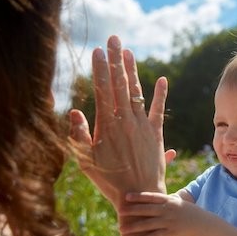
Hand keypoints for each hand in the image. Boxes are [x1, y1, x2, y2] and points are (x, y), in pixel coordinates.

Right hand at [69, 35, 172, 208]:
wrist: (138, 196)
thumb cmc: (109, 181)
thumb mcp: (86, 161)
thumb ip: (78, 135)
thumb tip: (74, 110)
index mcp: (106, 126)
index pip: (102, 90)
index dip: (99, 69)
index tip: (97, 51)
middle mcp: (125, 121)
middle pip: (120, 84)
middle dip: (116, 60)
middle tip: (114, 39)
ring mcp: (142, 126)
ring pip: (137, 93)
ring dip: (133, 71)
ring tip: (129, 52)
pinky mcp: (156, 134)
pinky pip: (159, 110)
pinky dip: (160, 95)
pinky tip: (162, 79)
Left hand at [118, 192, 201, 235]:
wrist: (204, 226)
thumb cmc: (189, 214)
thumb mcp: (179, 203)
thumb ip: (166, 200)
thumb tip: (153, 197)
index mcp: (169, 202)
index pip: (151, 197)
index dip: (138, 197)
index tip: (126, 197)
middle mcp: (168, 211)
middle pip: (146, 210)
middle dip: (131, 210)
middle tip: (119, 211)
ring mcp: (169, 222)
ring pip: (148, 224)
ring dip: (133, 227)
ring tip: (121, 230)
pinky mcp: (171, 234)